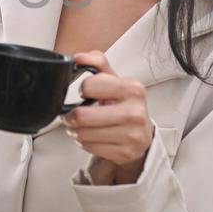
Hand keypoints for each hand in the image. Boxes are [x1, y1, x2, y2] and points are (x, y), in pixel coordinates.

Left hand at [61, 50, 154, 176]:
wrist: (142, 133)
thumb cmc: (123, 103)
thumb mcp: (114, 80)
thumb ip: (97, 63)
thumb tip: (79, 57)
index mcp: (133, 88)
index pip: (90, 86)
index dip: (82, 89)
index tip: (85, 92)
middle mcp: (135, 112)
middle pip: (82, 116)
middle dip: (70, 116)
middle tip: (71, 115)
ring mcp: (131, 135)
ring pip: (83, 134)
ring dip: (75, 130)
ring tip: (80, 126)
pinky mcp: (125, 153)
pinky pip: (89, 147)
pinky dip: (84, 142)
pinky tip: (91, 136)